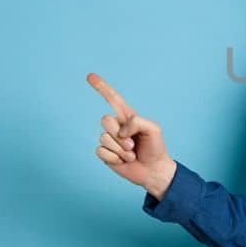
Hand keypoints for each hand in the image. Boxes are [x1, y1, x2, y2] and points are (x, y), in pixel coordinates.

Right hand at [87, 73, 175, 198]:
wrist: (154, 170)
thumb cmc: (155, 148)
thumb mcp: (153, 130)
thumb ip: (138, 122)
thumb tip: (120, 130)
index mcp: (128, 117)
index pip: (113, 98)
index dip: (102, 87)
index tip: (90, 76)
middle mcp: (117, 126)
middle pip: (105, 120)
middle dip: (120, 135)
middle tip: (133, 145)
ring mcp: (110, 140)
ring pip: (104, 138)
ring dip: (121, 149)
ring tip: (132, 154)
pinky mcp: (106, 154)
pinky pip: (101, 151)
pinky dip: (114, 158)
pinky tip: (123, 161)